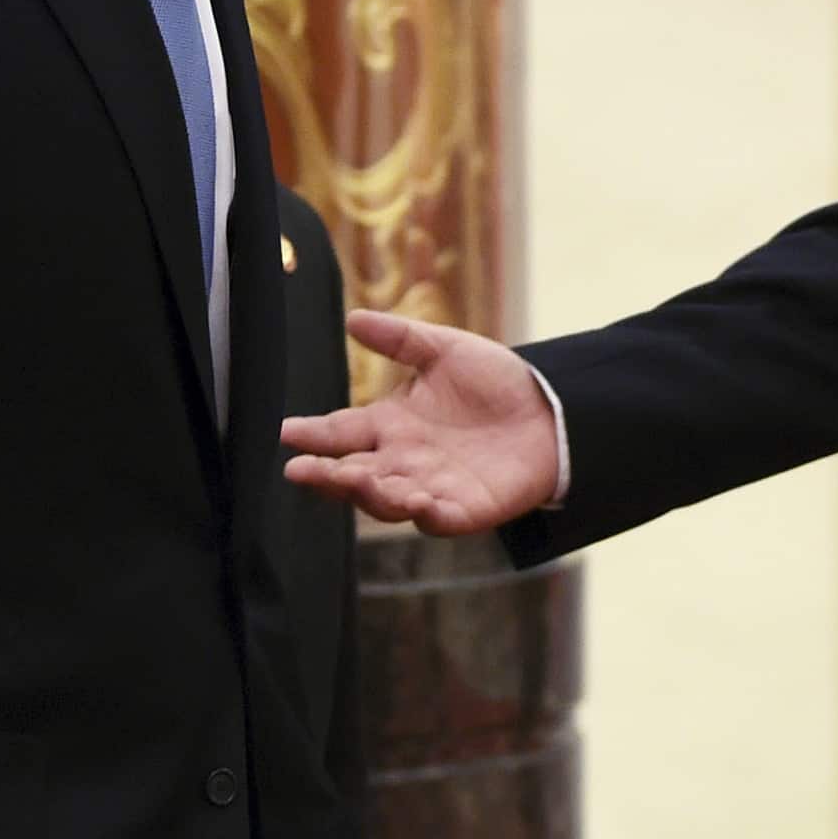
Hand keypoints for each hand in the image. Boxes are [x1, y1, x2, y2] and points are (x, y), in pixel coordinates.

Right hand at [282, 311, 560, 534]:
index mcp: (391, 425)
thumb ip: (400, 339)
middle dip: (325, 475)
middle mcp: (403, 462)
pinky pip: (438, 520)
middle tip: (300, 470)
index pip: (340, 433)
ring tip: (354, 478)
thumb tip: (353, 318)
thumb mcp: (445, 350)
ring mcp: (431, 489)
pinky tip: (416, 502)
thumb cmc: (496, 383)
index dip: (312, 435)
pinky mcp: (465, 510)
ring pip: (386, 500)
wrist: (552, 411)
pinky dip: (425, 514)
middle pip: (353, 474)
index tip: (284, 432)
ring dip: (368, 493)